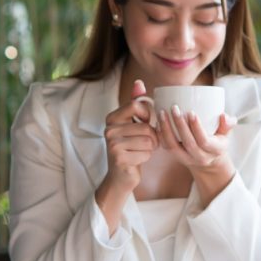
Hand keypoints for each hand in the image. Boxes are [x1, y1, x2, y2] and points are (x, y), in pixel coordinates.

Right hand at [96, 80, 157, 222]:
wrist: (120, 177)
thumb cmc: (130, 148)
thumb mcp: (133, 124)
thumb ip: (136, 104)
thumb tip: (139, 82)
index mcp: (111, 118)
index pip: (137, 105)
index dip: (149, 116)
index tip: (147, 124)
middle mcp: (109, 129)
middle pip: (146, 125)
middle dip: (152, 137)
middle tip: (144, 143)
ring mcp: (112, 144)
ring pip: (149, 139)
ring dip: (151, 148)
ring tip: (140, 151)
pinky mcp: (119, 158)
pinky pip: (147, 153)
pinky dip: (147, 158)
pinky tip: (137, 161)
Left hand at [157, 108, 236, 202]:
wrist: (208, 162)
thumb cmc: (217, 141)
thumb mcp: (226, 134)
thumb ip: (227, 124)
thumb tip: (223, 115)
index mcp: (215, 151)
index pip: (205, 141)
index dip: (197, 128)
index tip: (191, 112)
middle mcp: (201, 158)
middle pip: (188, 143)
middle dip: (180, 125)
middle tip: (174, 108)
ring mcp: (187, 159)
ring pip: (173, 147)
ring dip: (166, 129)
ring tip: (162, 113)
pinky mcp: (177, 158)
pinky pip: (166, 148)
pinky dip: (161, 135)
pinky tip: (158, 122)